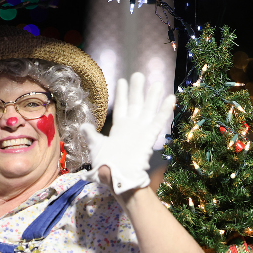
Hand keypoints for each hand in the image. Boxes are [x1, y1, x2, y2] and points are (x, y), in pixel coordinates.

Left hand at [79, 72, 175, 194]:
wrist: (117, 178)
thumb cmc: (106, 166)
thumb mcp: (95, 148)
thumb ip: (91, 135)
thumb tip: (82, 125)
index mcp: (118, 129)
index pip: (121, 107)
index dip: (122, 94)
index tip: (123, 81)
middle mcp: (131, 127)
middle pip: (135, 104)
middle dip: (137, 90)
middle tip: (139, 74)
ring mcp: (141, 131)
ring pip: (148, 110)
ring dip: (152, 97)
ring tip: (157, 83)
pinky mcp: (149, 137)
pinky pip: (158, 121)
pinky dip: (164, 110)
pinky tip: (171, 98)